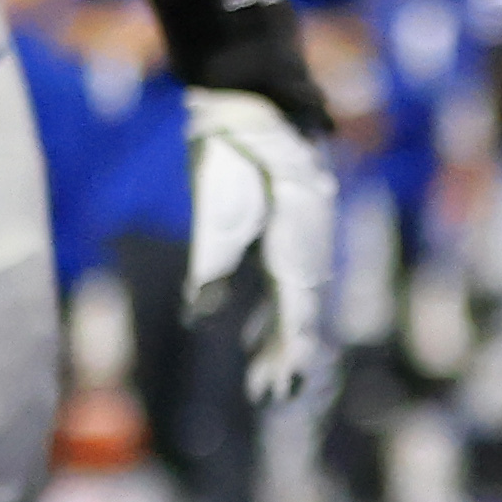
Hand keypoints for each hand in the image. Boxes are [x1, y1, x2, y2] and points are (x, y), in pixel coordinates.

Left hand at [182, 89, 338, 410]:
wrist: (256, 105)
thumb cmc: (237, 158)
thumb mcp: (219, 212)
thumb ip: (212, 265)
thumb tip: (197, 314)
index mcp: (297, 252)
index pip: (298, 317)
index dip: (288, 357)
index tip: (279, 391)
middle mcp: (304, 253)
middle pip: (298, 316)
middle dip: (282, 356)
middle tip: (269, 396)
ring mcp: (294, 243)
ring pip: (289, 302)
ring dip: (275, 338)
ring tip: (264, 373)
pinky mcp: (278, 232)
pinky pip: (277, 281)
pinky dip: (265, 309)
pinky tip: (246, 325)